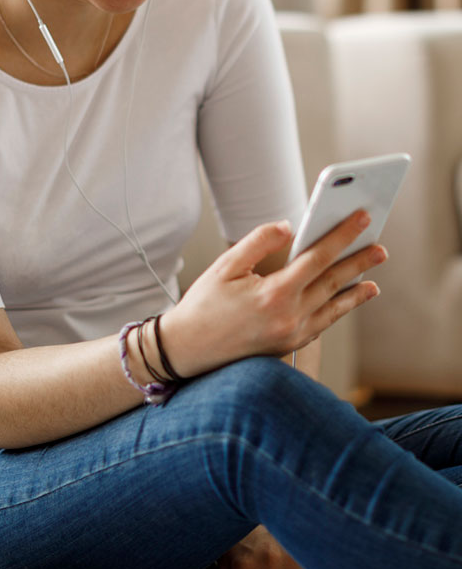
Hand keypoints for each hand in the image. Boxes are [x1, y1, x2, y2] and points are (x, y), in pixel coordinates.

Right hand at [163, 210, 385, 376]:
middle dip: (359, 262)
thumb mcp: (225, 266)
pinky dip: (338, 311)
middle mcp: (289, 317)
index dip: (342, 235)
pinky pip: (322, 324)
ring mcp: (291, 335)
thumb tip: (289, 226)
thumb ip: (258, 242)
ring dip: (356, 291)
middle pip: (334, 283)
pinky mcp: (288, 346)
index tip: (361, 219)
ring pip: (333, 308)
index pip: (318, 258)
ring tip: (374, 279)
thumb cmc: (203, 305)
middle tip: (380, 247)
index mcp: (274, 294)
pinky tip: (344, 302)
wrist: (188, 349)